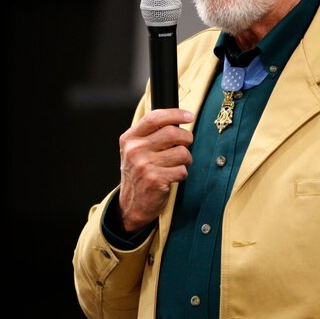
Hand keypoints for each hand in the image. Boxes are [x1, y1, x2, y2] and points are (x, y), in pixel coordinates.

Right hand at [117, 108, 194, 232]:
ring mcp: (144, 166)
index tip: (189, 116)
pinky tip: (172, 177)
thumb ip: (150, 134)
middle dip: (186, 139)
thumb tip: (178, 120)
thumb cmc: (139, 174)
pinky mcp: (155, 180)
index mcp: (129, 139)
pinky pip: (182, 170)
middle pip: (172, 133)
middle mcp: (135, 150)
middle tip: (185, 145)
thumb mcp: (135, 150)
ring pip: (181, 152)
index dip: (175, 114)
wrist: (132, 204)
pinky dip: (182, 174)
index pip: (154, 118)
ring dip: (185, 159)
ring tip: (177, 165)